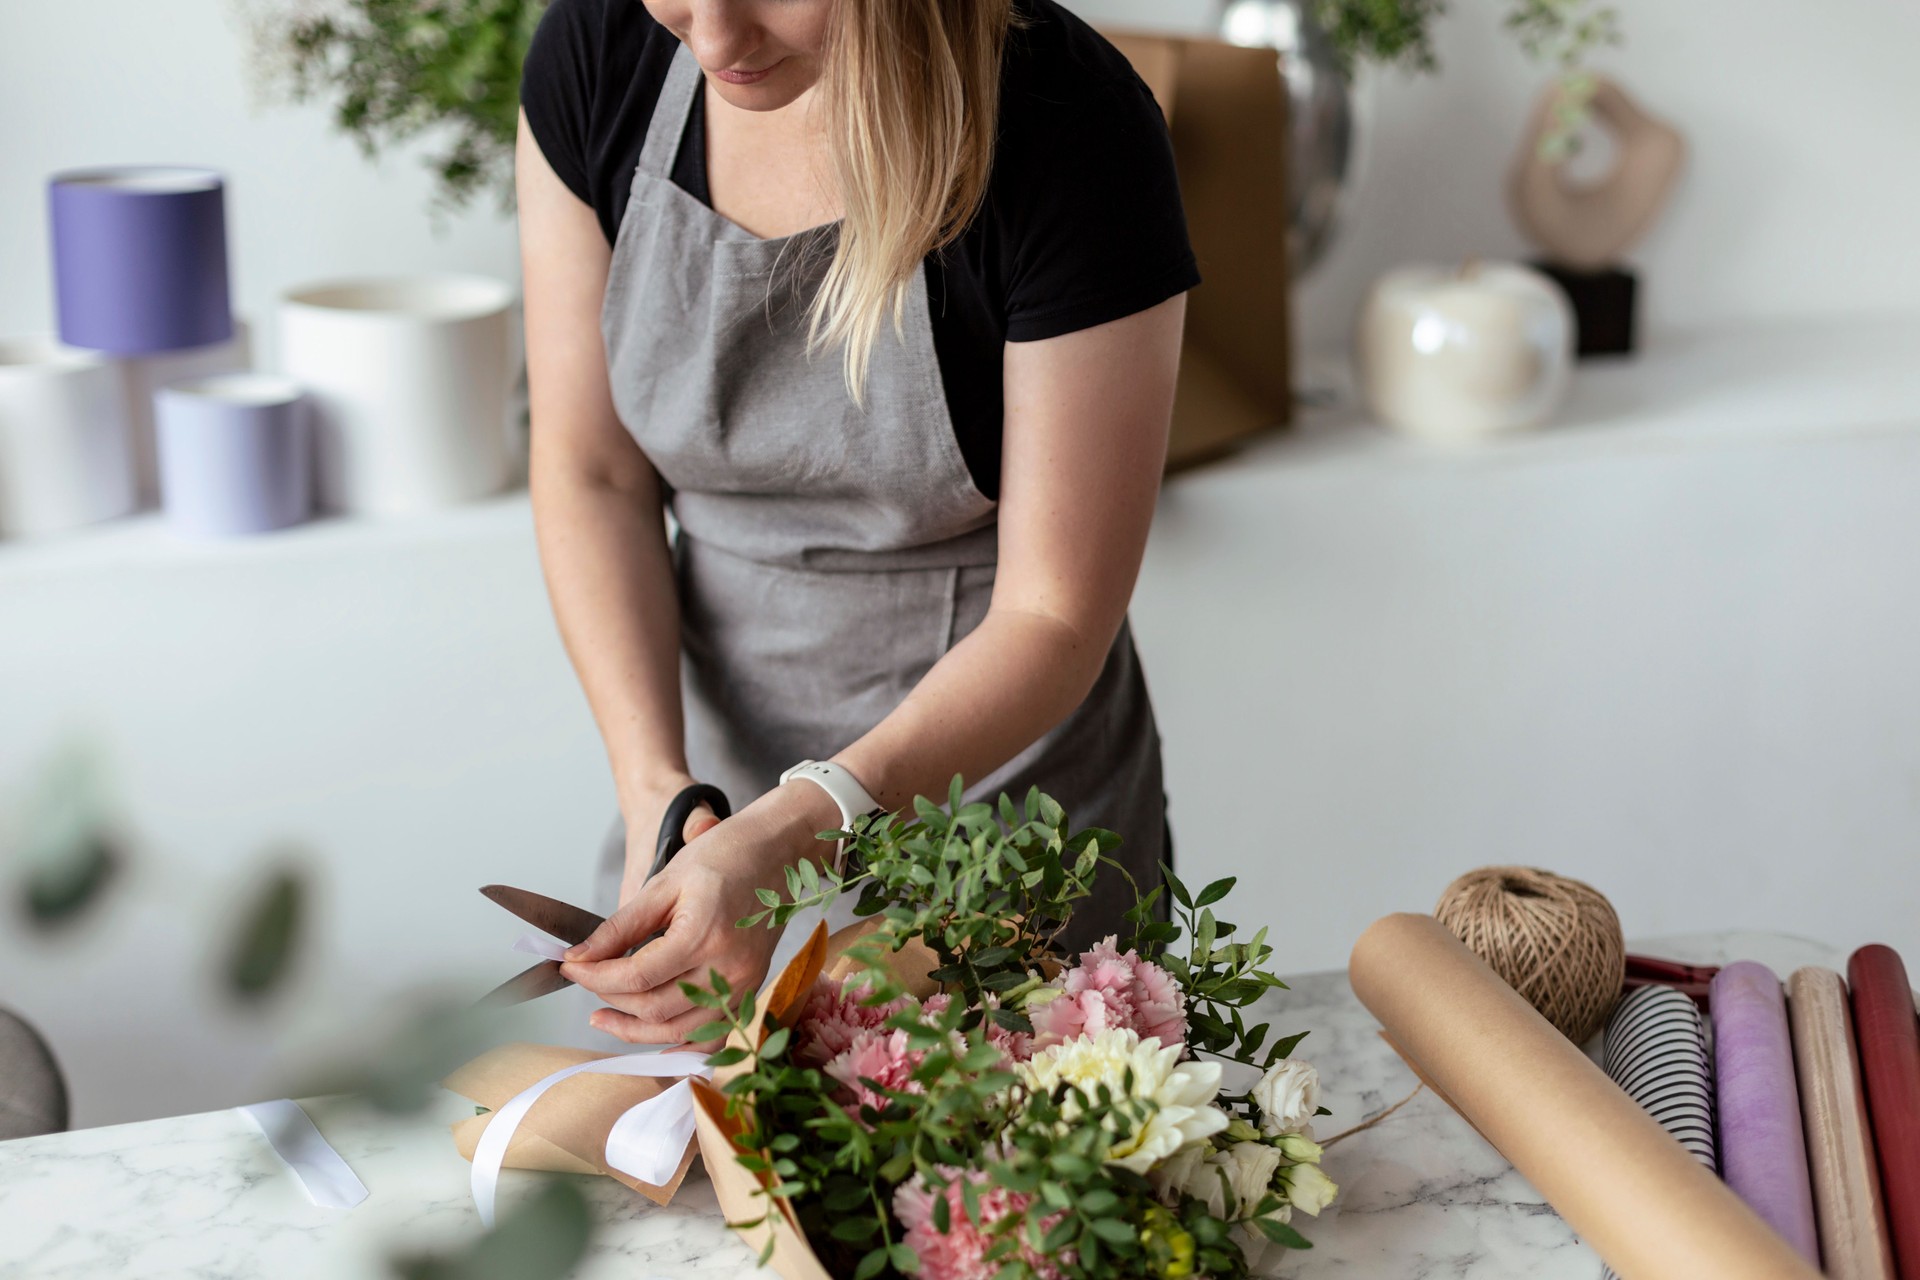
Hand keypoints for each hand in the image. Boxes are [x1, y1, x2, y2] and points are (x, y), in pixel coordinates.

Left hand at [561, 781, 840, 1043]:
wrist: (778, 852)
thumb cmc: (723, 856)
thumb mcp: (665, 882)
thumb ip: (621, 926)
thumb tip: (580, 956)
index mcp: (704, 935)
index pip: (636, 976)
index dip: (595, 977)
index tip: (570, 966)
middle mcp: (728, 969)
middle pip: (654, 1009)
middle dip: (609, 1000)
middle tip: (584, 981)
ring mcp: (744, 985)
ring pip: (678, 1031)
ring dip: (635, 1029)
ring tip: (603, 1015)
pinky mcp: (750, 990)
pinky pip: (710, 1035)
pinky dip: (677, 1041)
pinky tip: (650, 1033)